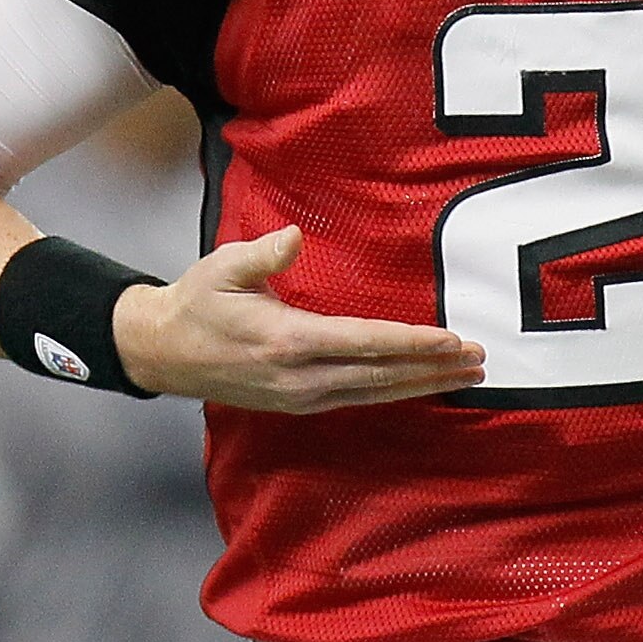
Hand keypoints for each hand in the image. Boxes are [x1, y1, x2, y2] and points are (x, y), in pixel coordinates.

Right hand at [113, 225, 484, 410]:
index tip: (451, 340)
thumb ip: (261, 253)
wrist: (162, 353)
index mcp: (285, 340)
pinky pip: (359, 398)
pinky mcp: (299, 404)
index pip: (363, 343)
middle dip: (433, 368)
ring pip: (375, 393)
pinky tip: (420, 383)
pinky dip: (396, 391)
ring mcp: (300, 397)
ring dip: (423, 383)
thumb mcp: (222, 267)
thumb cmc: (195, 302)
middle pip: (381, 375)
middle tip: (480, 360)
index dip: (411, 343)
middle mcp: (299, 377)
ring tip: (466, 375)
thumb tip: (293, 237)